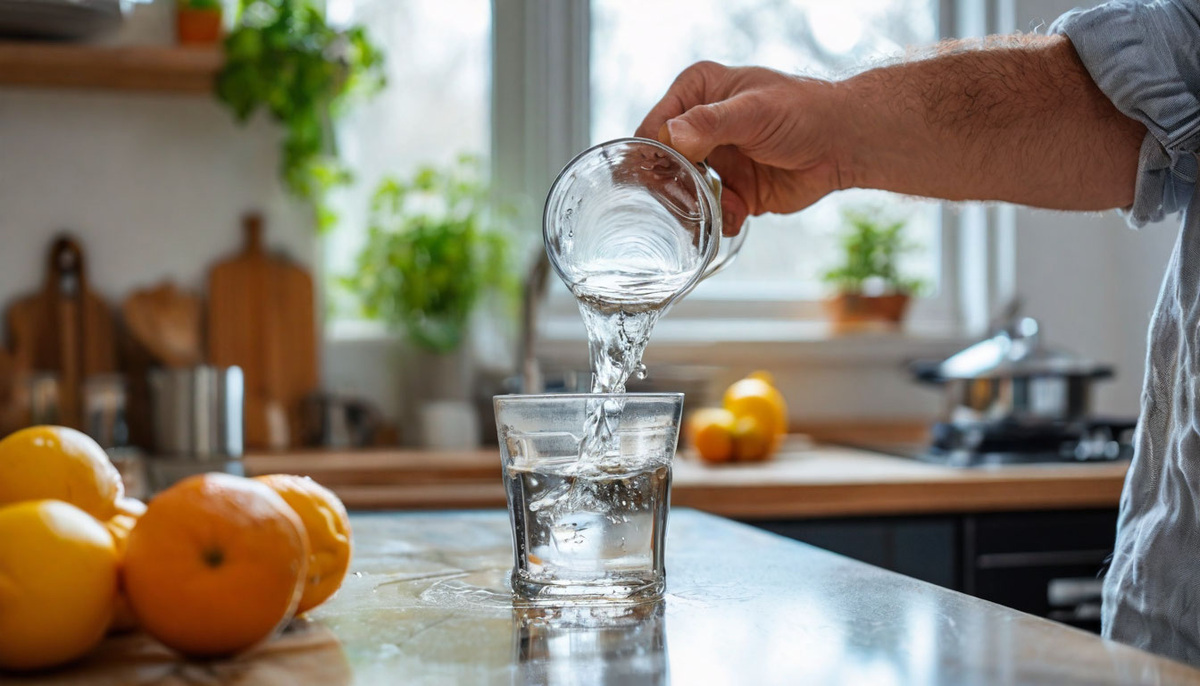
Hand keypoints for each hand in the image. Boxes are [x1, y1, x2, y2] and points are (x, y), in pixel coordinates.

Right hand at [636, 61, 844, 234]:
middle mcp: (697, 127)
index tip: (669, 175)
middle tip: (689, 201)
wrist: (843, 144)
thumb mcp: (753, 112)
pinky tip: (741, 213)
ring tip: (719, 208)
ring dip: (697, 209)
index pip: (653, 128)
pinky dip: (721, 220)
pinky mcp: (731, 190)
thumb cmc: (803, 111)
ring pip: (683, 194)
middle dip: (674, 188)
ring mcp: (714, 161)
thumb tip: (670, 135)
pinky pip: (710, 213)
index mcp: (695, 93)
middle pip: (662, 166)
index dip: (654, 155)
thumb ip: (710, 123)